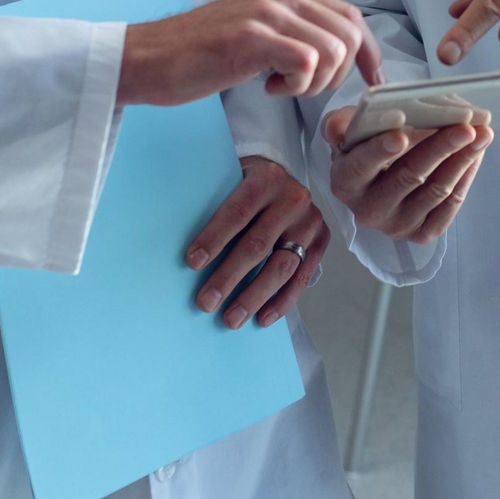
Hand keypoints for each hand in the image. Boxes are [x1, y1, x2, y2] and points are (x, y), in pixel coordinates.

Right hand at [118, 0, 383, 106]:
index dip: (368, 52)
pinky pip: (307, 63)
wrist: (146, 58)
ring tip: (280, 86)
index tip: (372, 80)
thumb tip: (334, 54)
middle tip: (302, 88)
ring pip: (332, 50)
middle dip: (337, 74)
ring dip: (314, 83)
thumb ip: (292, 34)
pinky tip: (266, 87)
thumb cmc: (197, 54)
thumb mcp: (255, 34)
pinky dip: (295, 85)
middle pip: (349, 34)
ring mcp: (266, 14)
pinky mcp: (252, 38)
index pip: (349, 16)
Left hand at [185, 156, 326, 328]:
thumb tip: (178, 243)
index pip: (237, 212)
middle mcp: (293, 199)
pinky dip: (282, 301)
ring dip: (254, 296)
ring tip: (231, 319)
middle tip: (206, 303)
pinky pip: (302, 277)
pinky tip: (262, 318)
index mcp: (267, 179)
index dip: (214, 238)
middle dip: (229, 277)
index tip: (192, 264)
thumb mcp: (233, 180)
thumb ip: (215, 201)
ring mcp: (310, 222)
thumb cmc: (247, 186)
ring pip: (282, 266)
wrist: (286, 180)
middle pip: (258, 244)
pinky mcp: (321, 240)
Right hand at [325, 104, 492, 242]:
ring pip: (436, 190)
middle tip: (465, 128)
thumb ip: (340, 124)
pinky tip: (476, 154)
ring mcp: (397, 225)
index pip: (362, 166)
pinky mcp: (422, 232)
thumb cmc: (365, 144)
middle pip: (409, 176)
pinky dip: (466, 176)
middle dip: (440, 148)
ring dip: (463, 159)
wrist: (379, 173)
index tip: (401, 136)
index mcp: (345, 182)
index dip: (381, 151)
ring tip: (482, 134)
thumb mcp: (348, 129)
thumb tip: (338, 130)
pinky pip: (450, 204)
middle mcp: (368, 210)